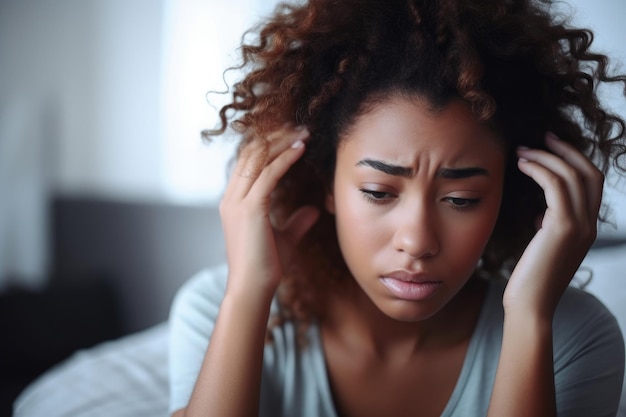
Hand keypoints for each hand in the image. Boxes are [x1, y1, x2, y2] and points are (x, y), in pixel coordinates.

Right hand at [219, 124, 319, 298]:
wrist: (253, 289)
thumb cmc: (266, 267)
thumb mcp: (285, 238)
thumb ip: (296, 222)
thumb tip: (313, 210)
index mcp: (234, 201)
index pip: (248, 162)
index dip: (268, 144)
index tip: (291, 134)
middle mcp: (231, 197)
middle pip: (250, 154)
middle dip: (274, 136)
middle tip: (298, 125)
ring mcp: (237, 202)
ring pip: (258, 158)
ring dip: (281, 141)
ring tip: (303, 131)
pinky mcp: (249, 209)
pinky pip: (268, 174)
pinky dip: (285, 158)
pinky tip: (300, 148)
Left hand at [503, 132, 603, 317]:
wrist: (530, 306)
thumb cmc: (530, 279)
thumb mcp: (544, 247)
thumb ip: (550, 227)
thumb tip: (541, 212)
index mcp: (587, 228)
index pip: (591, 183)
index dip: (574, 160)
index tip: (550, 146)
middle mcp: (589, 225)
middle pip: (588, 172)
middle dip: (566, 150)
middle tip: (541, 137)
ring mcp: (579, 226)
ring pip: (572, 175)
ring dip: (546, 157)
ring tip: (521, 151)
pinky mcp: (562, 227)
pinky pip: (555, 186)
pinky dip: (539, 169)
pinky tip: (521, 165)